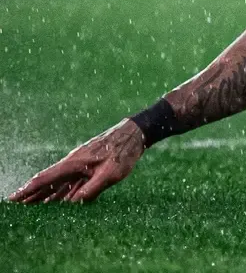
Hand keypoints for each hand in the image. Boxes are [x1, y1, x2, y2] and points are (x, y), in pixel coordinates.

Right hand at [8, 119, 144, 203]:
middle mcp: (72, 163)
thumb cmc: (123, 152)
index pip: (44, 179)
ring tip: (31, 209)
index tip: (12, 199)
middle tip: (16, 209)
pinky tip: (56, 202)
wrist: (135, 133)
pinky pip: (71, 182)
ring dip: (44, 196)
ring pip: (58, 183)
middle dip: (31, 196)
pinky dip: (61, 192)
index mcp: (74, 163)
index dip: (27, 190)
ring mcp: (80, 164)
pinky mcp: (88, 166)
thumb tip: (73, 205)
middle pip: (47, 183)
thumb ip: (92, 189)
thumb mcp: (110, 174)